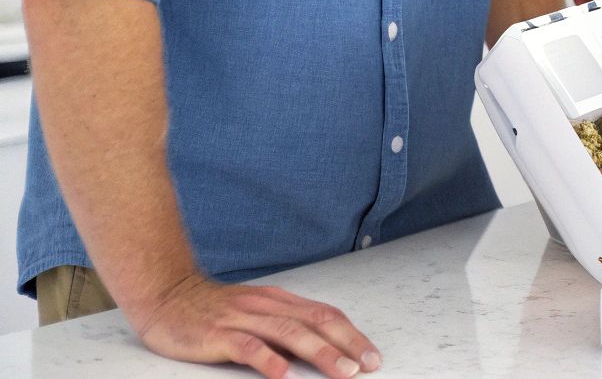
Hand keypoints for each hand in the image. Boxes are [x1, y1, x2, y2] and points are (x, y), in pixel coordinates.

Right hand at [128, 273, 380, 378]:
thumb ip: (284, 327)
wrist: (165, 294)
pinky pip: (248, 347)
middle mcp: (267, 306)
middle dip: (348, 345)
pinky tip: (284, 376)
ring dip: (321, 354)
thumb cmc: (213, 310)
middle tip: (369, 366)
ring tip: (343, 372)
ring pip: (290, 333)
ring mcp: (243, 319)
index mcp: (280, 301)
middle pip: (317, 322)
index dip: (352, 335)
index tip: (373, 356)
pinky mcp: (218, 334)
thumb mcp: (256, 312)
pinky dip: (269, 360)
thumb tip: (320, 349)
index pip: (326, 315)